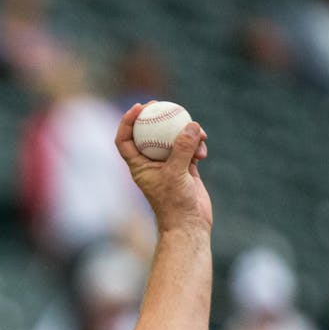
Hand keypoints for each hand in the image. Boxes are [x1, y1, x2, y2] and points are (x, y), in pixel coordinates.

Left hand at [115, 103, 211, 233]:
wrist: (189, 225)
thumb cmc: (175, 204)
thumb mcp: (176, 173)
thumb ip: (182, 149)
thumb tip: (191, 125)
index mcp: (139, 166)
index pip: (125, 140)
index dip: (127, 122)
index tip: (139, 107)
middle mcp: (151, 164)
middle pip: (149, 134)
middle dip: (156, 118)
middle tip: (166, 105)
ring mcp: (169, 165)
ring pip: (174, 140)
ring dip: (187, 134)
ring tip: (199, 135)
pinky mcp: (185, 168)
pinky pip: (190, 149)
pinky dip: (196, 147)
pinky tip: (203, 153)